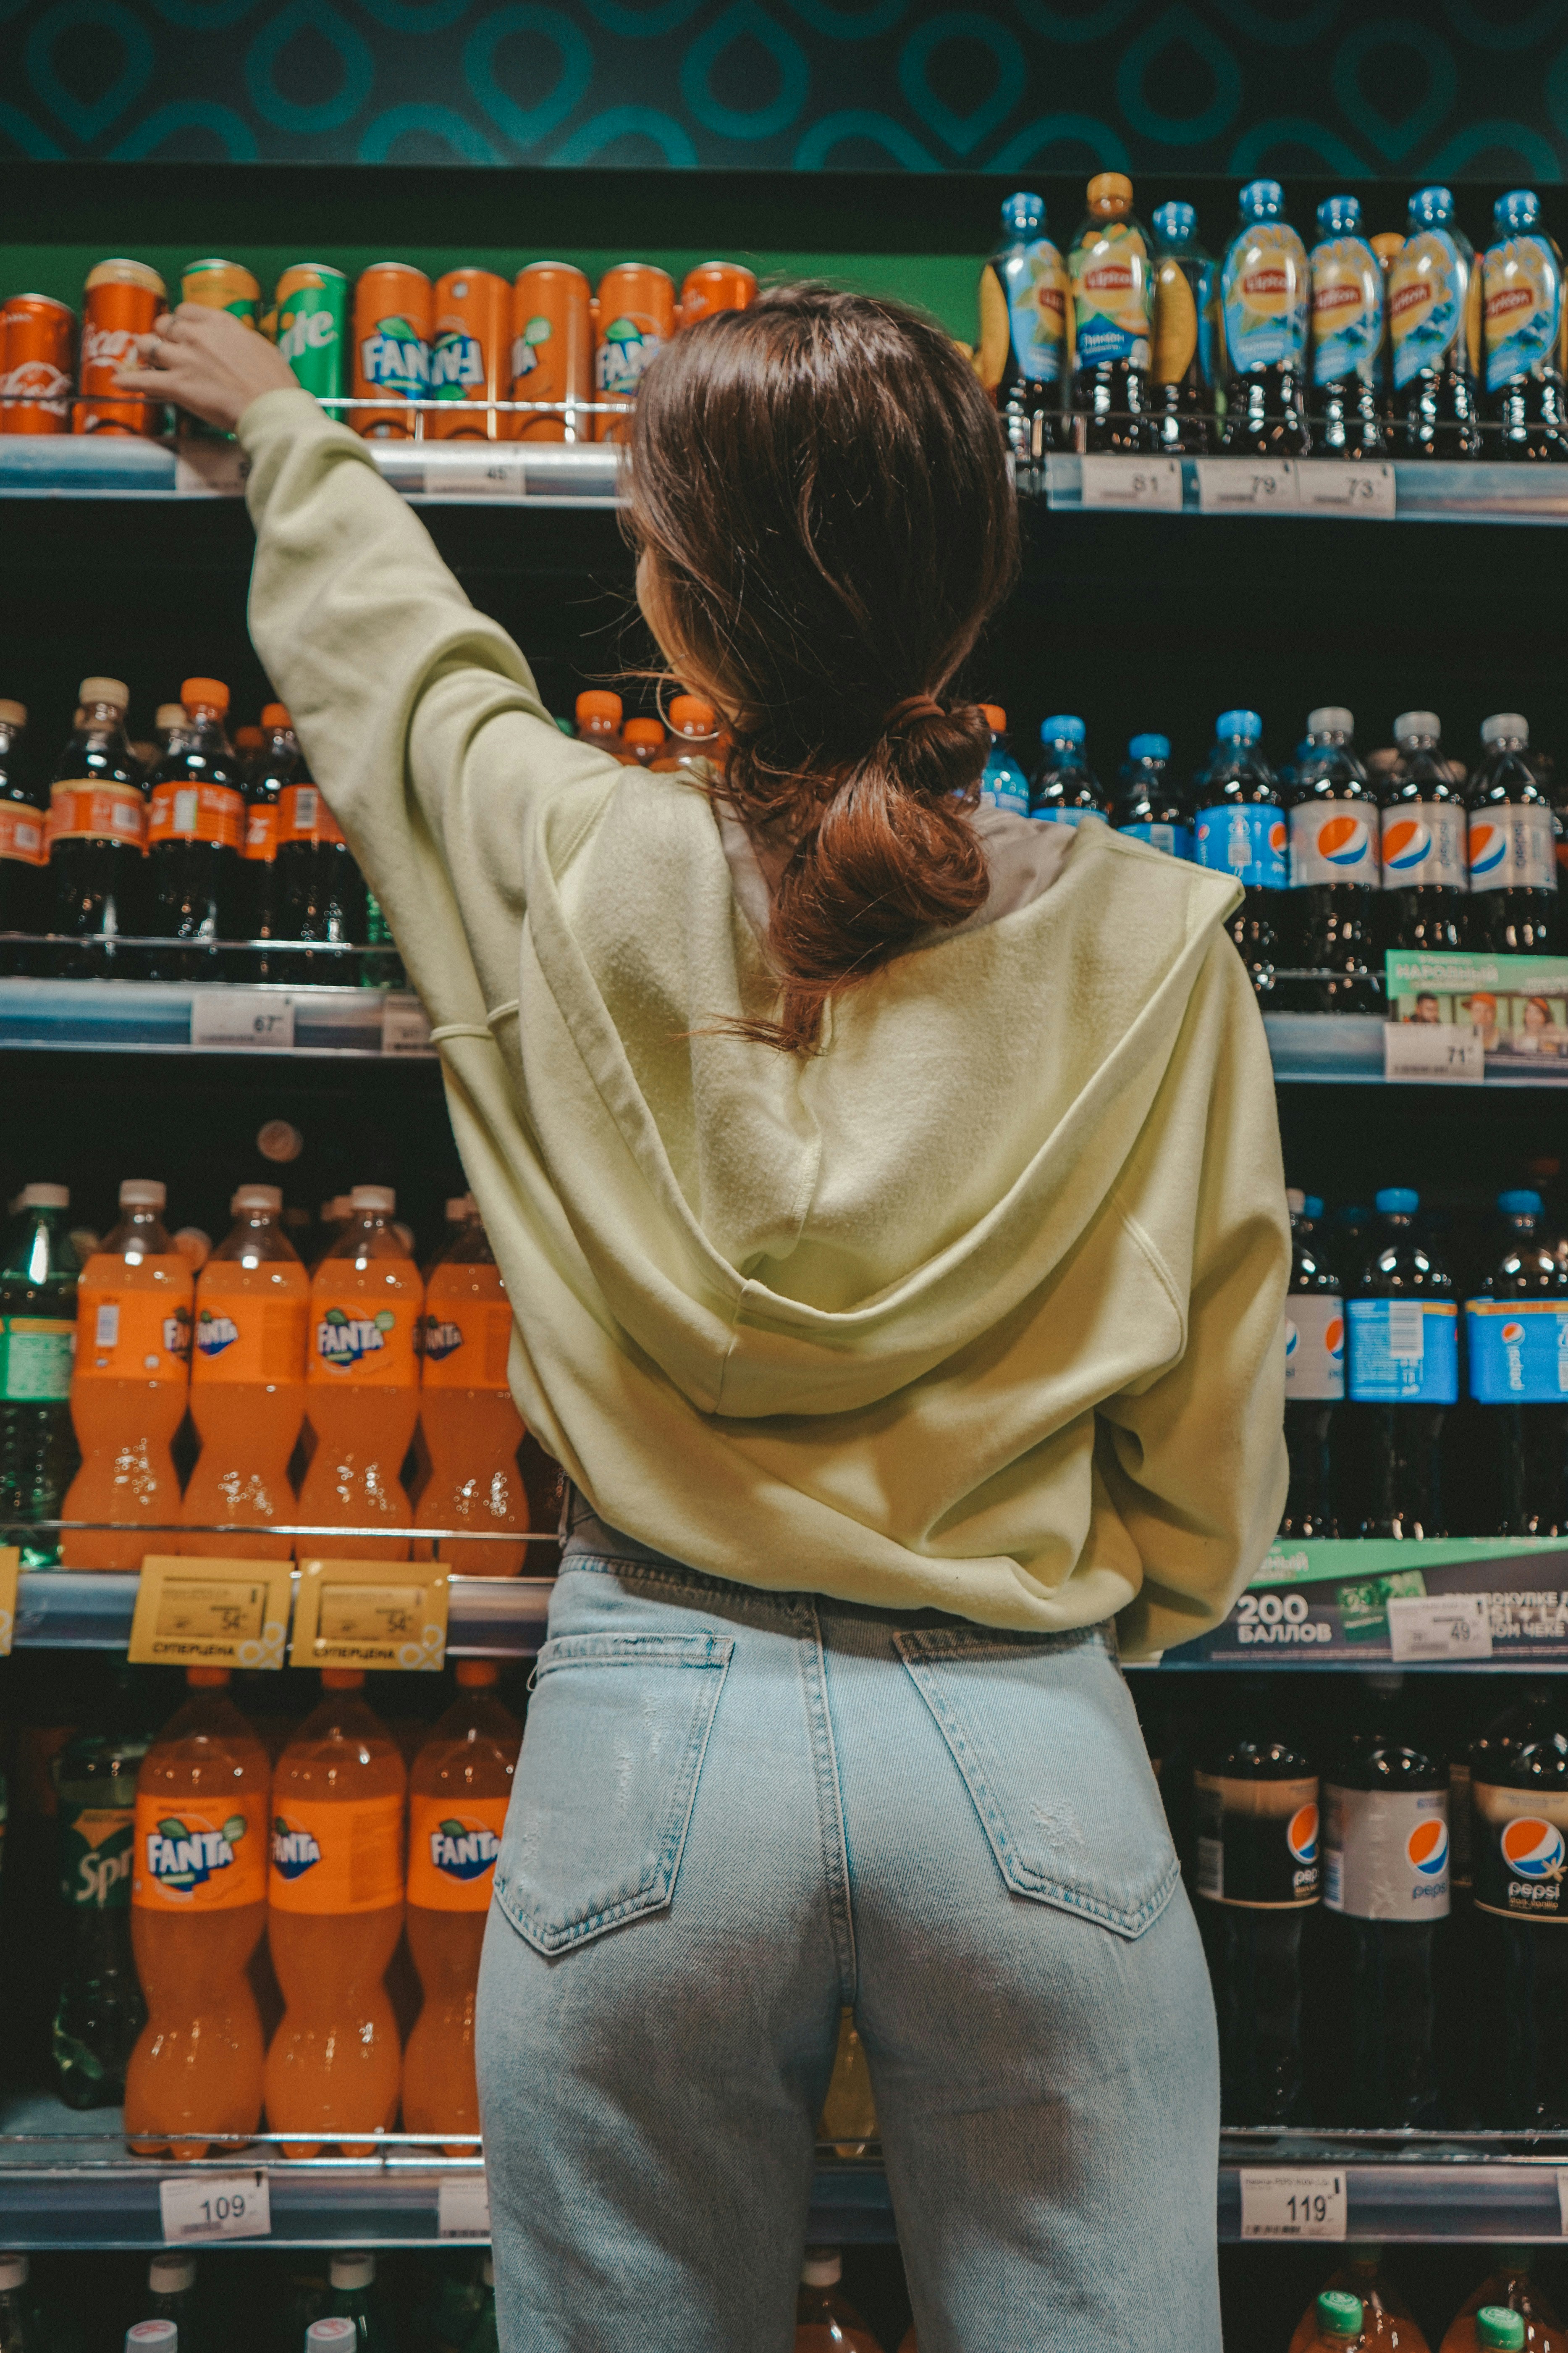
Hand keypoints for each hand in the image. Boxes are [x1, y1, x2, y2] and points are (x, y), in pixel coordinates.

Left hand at [116, 301, 302, 432]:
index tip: (181, 330)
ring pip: (149, 347)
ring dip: (145, 353)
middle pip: (164, 326)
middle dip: (161, 335)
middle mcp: (197, 336)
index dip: (180, 321)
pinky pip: (143, 380)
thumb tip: (234, 346)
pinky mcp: (177, 386)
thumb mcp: (261, 348)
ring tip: (143, 359)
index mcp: (219, 323)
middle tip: (163, 347)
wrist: (271, 409)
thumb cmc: (275, 383)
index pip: (185, 311)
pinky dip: (128, 381)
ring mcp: (184, 360)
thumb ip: (239, 341)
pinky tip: (118, 381)